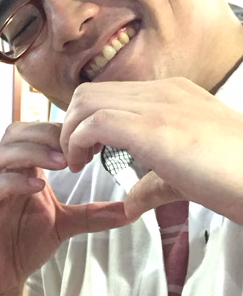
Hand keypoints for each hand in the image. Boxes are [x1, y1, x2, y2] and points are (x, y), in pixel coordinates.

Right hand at [0, 121, 129, 295]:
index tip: (89, 141)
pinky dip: (14, 181)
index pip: (35, 132)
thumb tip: (130, 211)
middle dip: (46, 133)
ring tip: (62, 162)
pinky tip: (38, 186)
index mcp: (23, 169)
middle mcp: (4, 173)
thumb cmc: (25, 244)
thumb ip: (93, 213)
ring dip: (32, 152)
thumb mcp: (66, 224)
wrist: (2, 277)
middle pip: (16, 132)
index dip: (60, 131)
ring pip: (2, 153)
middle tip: (75, 146)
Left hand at [60, 78, 242, 223]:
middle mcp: (162, 92)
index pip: (111, 93)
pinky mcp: (152, 127)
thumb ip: (154, 185)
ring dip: (69, 133)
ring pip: (86, 101)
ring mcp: (158, 106)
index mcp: (173, 95)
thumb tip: (132, 203)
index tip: (83, 149)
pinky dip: (77, 142)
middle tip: (73, 156)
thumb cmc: (234, 178)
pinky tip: (81, 165)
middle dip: (70, 124)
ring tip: (74, 162)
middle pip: (90, 92)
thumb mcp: (185, 177)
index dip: (87, 120)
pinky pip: (95, 122)